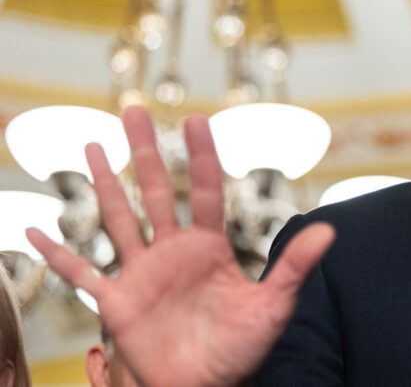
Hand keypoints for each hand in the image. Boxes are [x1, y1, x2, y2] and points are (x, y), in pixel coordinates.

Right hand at [26, 106, 333, 386]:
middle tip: (133, 110)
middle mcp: (173, 252)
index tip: (193, 119)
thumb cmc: (241, 349)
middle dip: (144, 150)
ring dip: (103, 183)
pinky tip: (33, 233)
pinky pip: (81, 273)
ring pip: (118, 217)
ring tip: (92, 146)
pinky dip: (56, 254)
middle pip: (154, 190)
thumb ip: (296, 267)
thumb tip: (329, 232)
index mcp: (209, 247)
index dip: (200, 156)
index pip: (203, 191)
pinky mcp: (118, 301)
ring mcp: (142, 273)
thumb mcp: (274, 305)